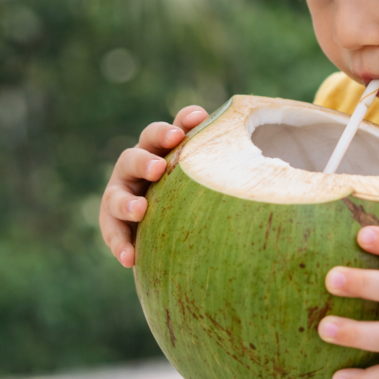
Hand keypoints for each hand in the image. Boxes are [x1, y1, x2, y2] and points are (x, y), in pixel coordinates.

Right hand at [100, 105, 207, 267]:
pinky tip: (130, 258)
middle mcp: (136, 167)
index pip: (165, 132)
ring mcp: (121, 192)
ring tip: (139, 211)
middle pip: (134, 157)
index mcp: (159, 149)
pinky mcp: (114, 221)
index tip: (196, 121)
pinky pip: (113, 232)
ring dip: (126, 202)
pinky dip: (120, 244)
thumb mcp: (206, 176)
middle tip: (158, 168)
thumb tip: (265, 159)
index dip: (178, 124)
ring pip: (116, 195)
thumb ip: (219, 164)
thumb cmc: (195, 191)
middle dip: (145, 161)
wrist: (172, 226)